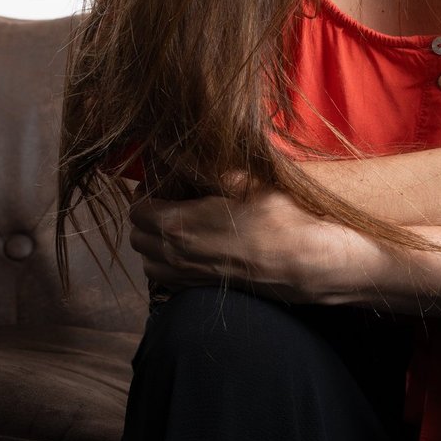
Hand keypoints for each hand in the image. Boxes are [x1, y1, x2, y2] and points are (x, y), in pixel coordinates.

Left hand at [127, 181, 318, 304]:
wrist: (304, 261)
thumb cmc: (277, 217)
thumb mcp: (243, 180)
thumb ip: (203, 166)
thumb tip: (174, 150)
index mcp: (178, 225)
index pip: (137, 208)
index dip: (147, 190)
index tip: (164, 181)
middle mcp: (175, 255)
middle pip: (136, 235)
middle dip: (146, 215)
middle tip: (169, 198)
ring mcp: (187, 276)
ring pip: (147, 260)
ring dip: (153, 241)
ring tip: (177, 223)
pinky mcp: (200, 289)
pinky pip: (165, 277)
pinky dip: (167, 261)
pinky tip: (191, 245)